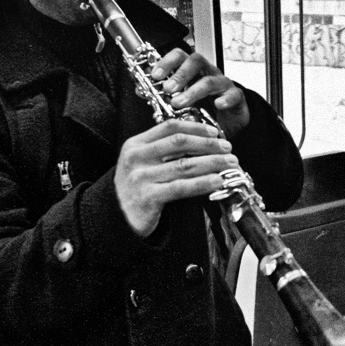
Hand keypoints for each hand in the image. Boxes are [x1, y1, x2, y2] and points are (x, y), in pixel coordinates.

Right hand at [115, 120, 239, 236]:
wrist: (115, 218)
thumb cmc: (135, 189)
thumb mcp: (142, 163)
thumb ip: (163, 150)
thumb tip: (200, 142)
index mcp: (136, 144)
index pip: (169, 127)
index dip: (195, 127)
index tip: (215, 132)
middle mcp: (136, 158)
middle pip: (180, 143)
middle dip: (208, 144)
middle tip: (228, 148)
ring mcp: (141, 177)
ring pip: (184, 165)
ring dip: (212, 163)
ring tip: (229, 164)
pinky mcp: (148, 197)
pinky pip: (181, 187)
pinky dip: (203, 183)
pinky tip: (217, 181)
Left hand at [151, 50, 249, 137]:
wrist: (228, 122)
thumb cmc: (205, 107)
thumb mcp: (181, 100)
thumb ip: (162, 94)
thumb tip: (141, 90)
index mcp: (192, 70)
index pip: (179, 56)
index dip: (167, 62)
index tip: (155, 76)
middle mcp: (207, 72)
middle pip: (195, 61)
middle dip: (179, 75)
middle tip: (167, 89)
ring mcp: (222, 84)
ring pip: (210, 80)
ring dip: (193, 91)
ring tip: (180, 103)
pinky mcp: (236, 97)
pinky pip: (233, 94)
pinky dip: (225, 99)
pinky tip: (218, 105)